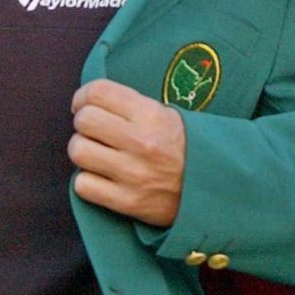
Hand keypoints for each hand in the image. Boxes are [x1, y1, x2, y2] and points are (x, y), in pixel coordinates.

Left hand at [69, 79, 186, 226]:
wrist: (215, 189)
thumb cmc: (186, 148)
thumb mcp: (168, 115)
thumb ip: (131, 106)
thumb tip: (91, 102)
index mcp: (151, 114)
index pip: (99, 92)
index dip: (83, 96)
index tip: (83, 104)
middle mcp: (141, 141)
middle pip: (84, 120)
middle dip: (84, 123)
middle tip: (93, 130)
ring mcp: (133, 173)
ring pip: (78, 151)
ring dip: (83, 151)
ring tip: (97, 154)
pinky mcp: (127, 201)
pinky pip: (82, 185)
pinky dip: (87, 181)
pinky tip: (101, 178)